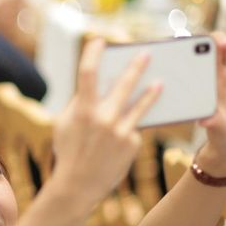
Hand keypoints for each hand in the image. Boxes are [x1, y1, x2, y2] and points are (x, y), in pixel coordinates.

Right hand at [50, 38, 161, 208]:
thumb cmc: (68, 151)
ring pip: (141, 105)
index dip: (93, 54)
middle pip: (124, 84)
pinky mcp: (132, 143)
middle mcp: (103, 117)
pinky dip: (132, 126)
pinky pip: (135, 127)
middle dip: (136, 67)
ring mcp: (120, 130)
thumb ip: (78, 105)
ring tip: (161, 83)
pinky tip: (131, 129)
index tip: (99, 41)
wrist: (78, 184)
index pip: (88, 73)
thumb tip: (94, 88)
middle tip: (147, 53)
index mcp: (82, 110)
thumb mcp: (64, 125)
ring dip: (152, 92)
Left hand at [196, 32, 225, 176]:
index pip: (189, 57)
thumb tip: (204, 120)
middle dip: (215, 39)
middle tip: (221, 44)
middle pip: (210, 46)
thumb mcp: (216, 127)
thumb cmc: (220, 130)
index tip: (196, 46)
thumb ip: (212, 121)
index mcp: (197, 82)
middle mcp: (210, 72)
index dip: (191, 47)